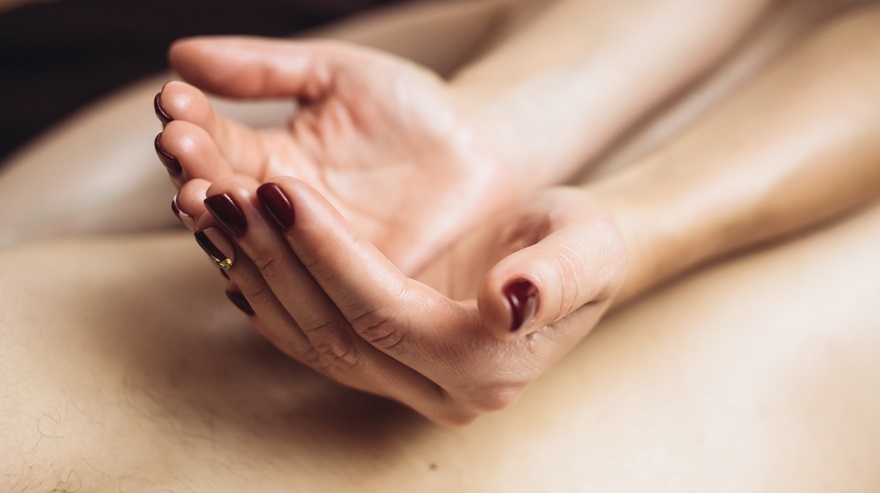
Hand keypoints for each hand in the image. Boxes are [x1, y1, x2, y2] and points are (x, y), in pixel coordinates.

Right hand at [156, 36, 513, 273]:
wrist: (482, 147)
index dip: (190, 123)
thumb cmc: (412, 107)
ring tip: (200, 187)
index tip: (171, 99)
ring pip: (250, 240)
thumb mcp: (334, 74)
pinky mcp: (351, 281)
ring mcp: (313, 249)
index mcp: (274, 158)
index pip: (215, 144)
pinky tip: (247, 238)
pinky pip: (304, 277)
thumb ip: (264, 68)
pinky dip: (272, 260)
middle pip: (219, 196)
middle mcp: (282, 209)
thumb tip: (178, 53)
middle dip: (193, 170)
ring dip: (220, 216)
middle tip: (179, 145)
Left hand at [189, 176, 626, 424]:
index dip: (331, 255)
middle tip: (226, 191)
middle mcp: (444, 391)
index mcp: (488, 366)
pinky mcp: (385, 366)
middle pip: (337, 333)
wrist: (570, 260)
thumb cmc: (582, 246)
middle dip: (278, 261)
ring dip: (258, 275)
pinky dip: (268, 294)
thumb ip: (555, 278)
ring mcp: (410, 385)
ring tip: (217, 207)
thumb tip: (508, 301)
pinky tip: (235, 247)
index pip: (388, 314)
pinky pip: (310, 340)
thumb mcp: (588, 249)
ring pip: (311, 341)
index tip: (285, 190)